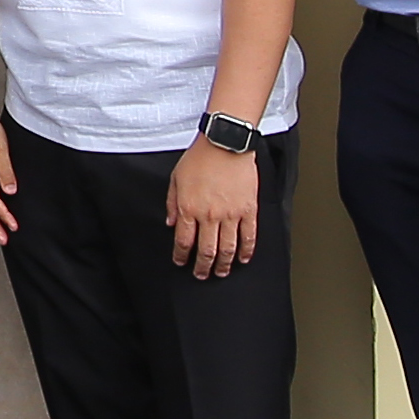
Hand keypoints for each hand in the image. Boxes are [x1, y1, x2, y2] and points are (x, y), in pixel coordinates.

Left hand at [166, 141, 261, 277]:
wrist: (224, 143)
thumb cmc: (199, 158)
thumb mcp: (175, 179)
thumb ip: (172, 204)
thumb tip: (170, 223)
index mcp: (189, 209)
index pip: (184, 242)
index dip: (182, 256)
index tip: (181, 262)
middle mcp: (209, 215)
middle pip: (206, 251)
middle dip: (202, 267)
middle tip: (201, 274)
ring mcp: (231, 214)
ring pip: (228, 249)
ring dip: (224, 265)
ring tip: (221, 272)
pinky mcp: (248, 210)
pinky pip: (249, 236)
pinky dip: (246, 251)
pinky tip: (242, 258)